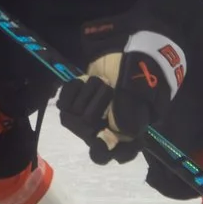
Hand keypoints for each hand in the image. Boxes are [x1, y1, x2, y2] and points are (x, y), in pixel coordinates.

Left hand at [57, 41, 185, 164]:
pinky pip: (64, 103)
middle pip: (88, 131)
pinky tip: (85, 80)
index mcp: (127, 134)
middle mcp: (105, 130)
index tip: (102, 136)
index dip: (105, 148)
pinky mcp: (73, 103)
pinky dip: (74, 87)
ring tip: (102, 81)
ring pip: (74, 118)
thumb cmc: (138, 72)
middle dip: (98, 104)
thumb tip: (111, 138)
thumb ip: (127, 116)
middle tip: (111, 89)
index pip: (114, 154)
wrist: (126, 49)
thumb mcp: (138, 93)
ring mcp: (87, 117)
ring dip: (89, 93)